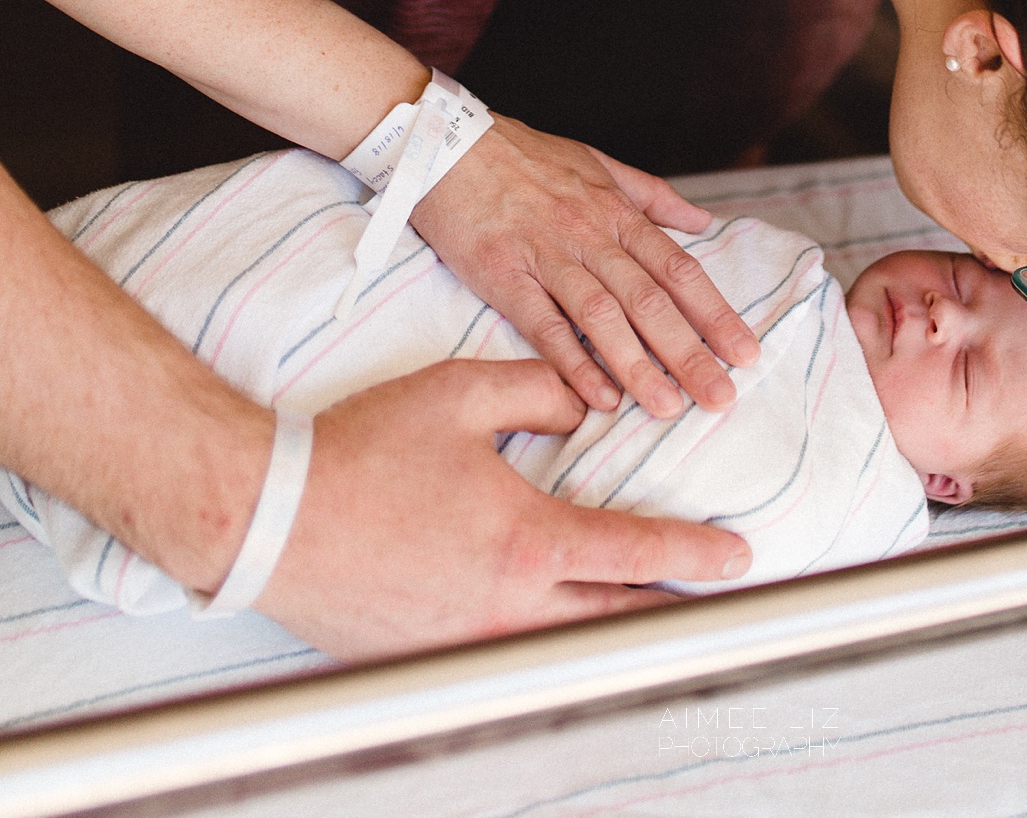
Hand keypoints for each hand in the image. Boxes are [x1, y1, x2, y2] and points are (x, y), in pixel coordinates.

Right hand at [256, 359, 752, 660]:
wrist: (265, 518)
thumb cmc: (358, 453)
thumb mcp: (457, 394)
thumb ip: (538, 390)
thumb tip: (585, 401)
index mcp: (528, 541)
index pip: (639, 554)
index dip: (697, 554)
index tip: (737, 556)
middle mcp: (510, 605)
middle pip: (620, 616)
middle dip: (673, 608)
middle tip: (712, 599)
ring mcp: (472, 643)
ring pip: (569, 643)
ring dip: (612, 626)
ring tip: (645, 611)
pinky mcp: (435, 661)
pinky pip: (512, 657)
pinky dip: (547, 642)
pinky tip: (555, 626)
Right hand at [410, 115, 759, 418]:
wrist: (445, 143)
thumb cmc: (524, 156)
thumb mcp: (598, 164)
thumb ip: (653, 197)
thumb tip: (702, 219)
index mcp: (617, 213)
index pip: (679, 270)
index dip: (715, 313)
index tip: (745, 353)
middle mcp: (589, 236)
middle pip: (650, 301)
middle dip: (690, 352)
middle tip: (721, 398)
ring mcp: (546, 257)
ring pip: (602, 317)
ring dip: (638, 366)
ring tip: (667, 408)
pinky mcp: (503, 276)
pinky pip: (543, 325)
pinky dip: (571, 362)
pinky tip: (597, 398)